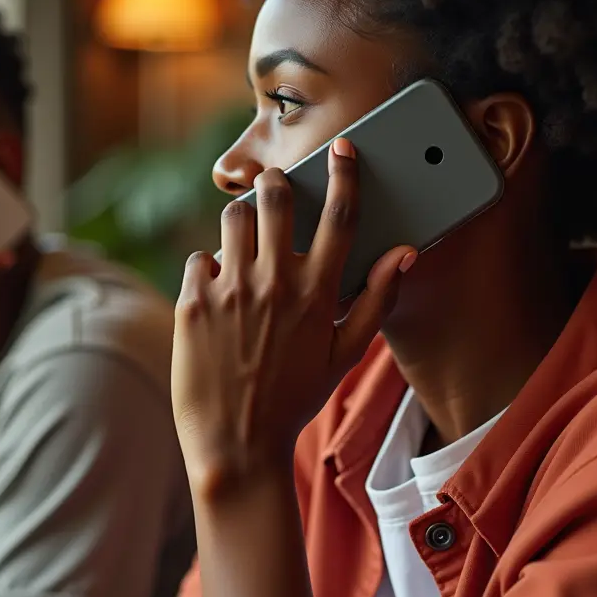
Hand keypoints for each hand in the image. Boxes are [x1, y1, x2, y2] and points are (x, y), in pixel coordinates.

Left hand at [172, 138, 416, 493]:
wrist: (236, 446)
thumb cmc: (293, 399)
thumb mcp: (345, 355)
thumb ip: (376, 300)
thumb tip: (405, 252)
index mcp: (317, 294)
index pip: (341, 216)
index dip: (344, 174)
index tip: (343, 149)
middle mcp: (275, 284)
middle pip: (278, 198)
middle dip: (277, 183)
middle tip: (276, 187)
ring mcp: (230, 291)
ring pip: (234, 219)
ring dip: (241, 222)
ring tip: (245, 244)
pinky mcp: (191, 303)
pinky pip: (200, 258)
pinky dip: (208, 268)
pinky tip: (216, 293)